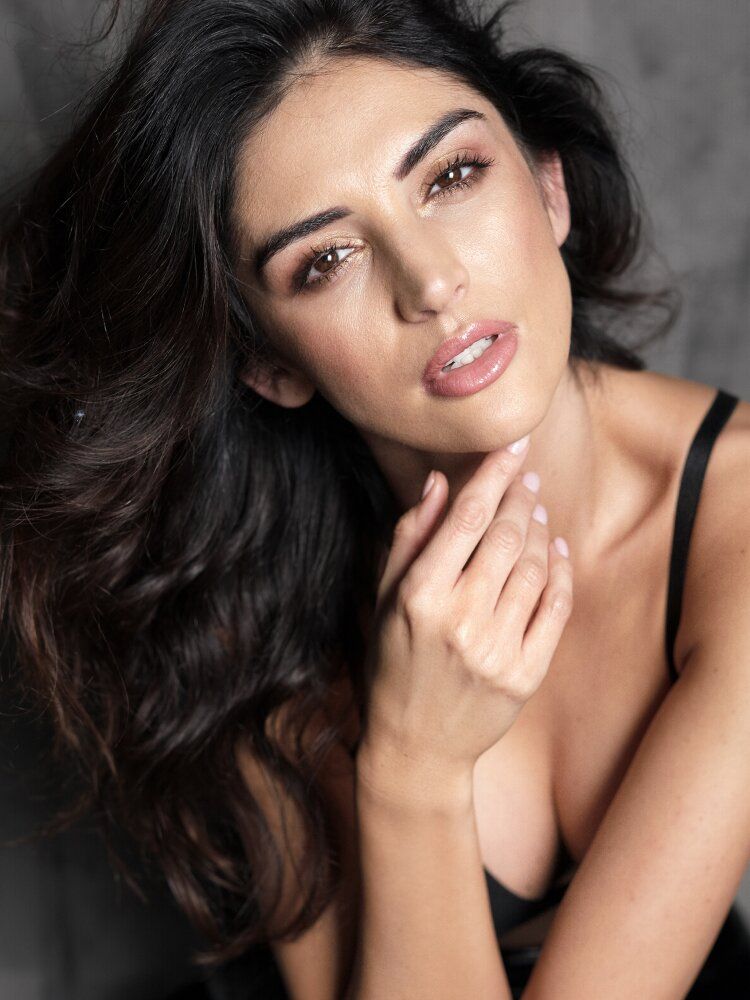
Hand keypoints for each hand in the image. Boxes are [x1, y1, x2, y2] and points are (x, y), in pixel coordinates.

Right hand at [358, 438, 572, 781]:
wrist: (417, 747)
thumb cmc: (393, 665)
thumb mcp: (385, 601)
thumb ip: (410, 537)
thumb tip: (439, 481)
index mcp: (418, 597)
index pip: (465, 520)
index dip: (493, 476)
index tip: (513, 447)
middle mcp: (459, 622)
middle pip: (504, 537)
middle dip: (520, 497)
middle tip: (526, 477)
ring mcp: (497, 651)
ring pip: (533, 568)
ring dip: (540, 530)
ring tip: (536, 511)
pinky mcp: (526, 676)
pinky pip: (555, 609)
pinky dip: (561, 573)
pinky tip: (557, 551)